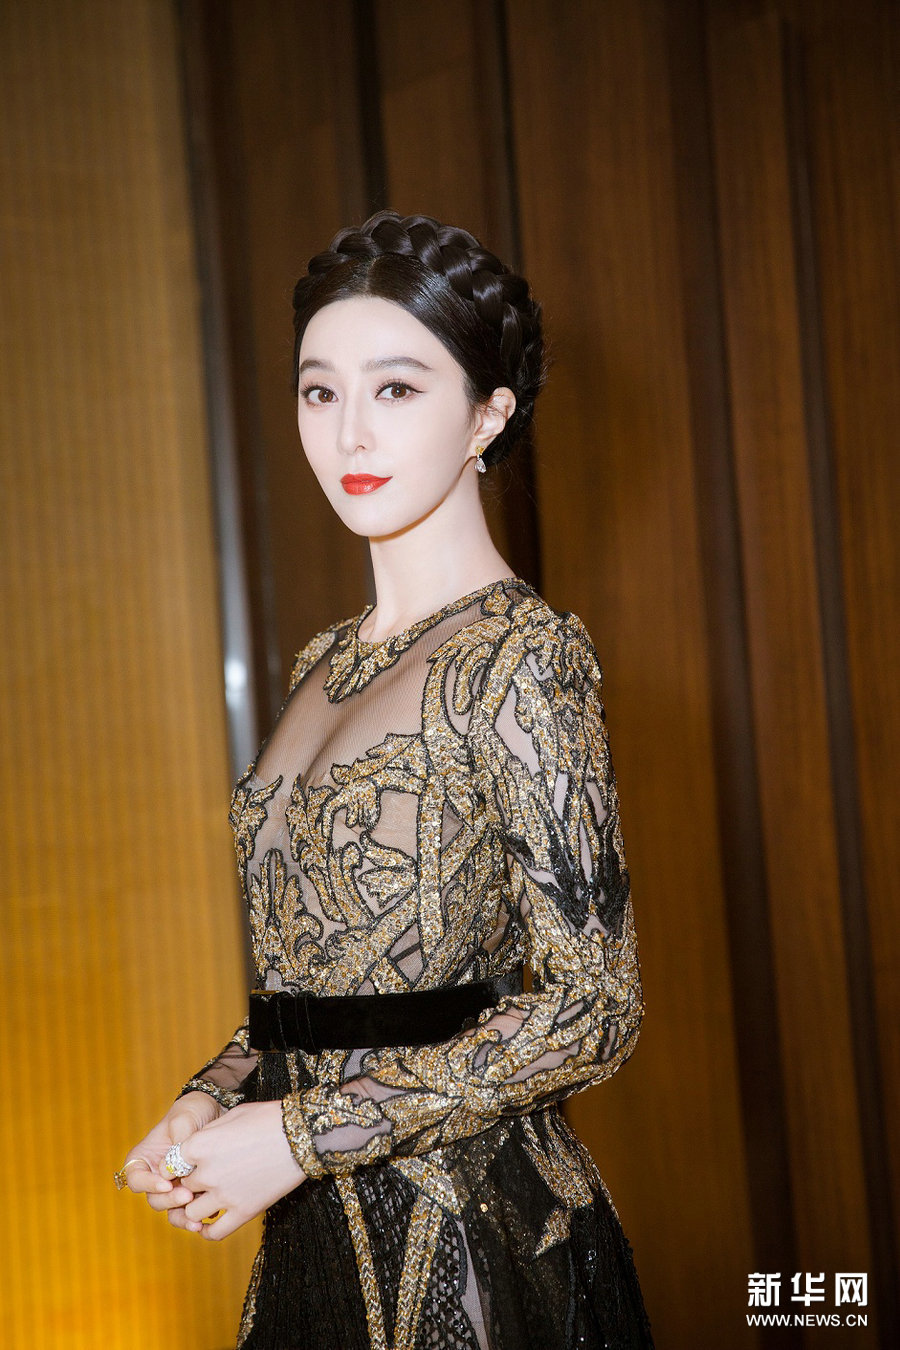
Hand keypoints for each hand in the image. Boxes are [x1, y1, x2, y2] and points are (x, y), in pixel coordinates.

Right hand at [122, 1091, 223, 1219]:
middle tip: (188, 1195)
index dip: (148, 1185)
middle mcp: (156, 1177)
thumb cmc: (194, 1110)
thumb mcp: (184, 1118)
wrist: (218, 1112)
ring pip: (171, 1211)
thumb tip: (175, 1168)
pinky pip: (190, 1213)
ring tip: (197, 1220)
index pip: (136, 1178)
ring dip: (183, 1217)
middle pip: (154, 1199)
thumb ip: (179, 1140)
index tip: (167, 1184)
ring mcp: (174, 1188)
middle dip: (170, 1200)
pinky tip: (210, 1216)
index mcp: (144, 1159)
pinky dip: (197, 1217)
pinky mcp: (193, 1194)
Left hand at [159, 1100, 306, 1240]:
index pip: (170, 1164)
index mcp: (199, 1145)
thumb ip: (207, 1135)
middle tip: (204, 1179)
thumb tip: (195, 1148)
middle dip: (190, 1184)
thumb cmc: (268, 1118)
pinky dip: (207, 1230)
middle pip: (183, 1187)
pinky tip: (210, 1223)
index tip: (186, 1165)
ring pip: (191, 1213)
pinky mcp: (243, 1212)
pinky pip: (214, 1232)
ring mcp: (224, 1194)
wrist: (301, 1135)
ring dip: (196, 1207)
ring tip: (208, 1200)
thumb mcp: (231, 1116)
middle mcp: (206, 1172)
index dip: (177, 1165)